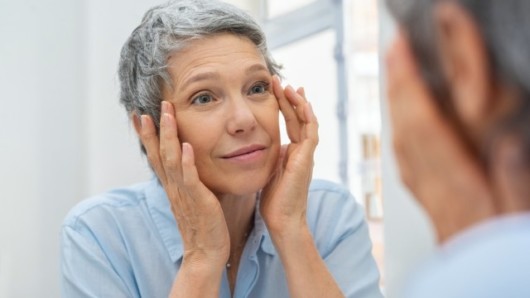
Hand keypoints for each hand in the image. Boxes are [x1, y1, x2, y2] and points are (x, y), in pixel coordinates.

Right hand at [139, 101, 229, 270]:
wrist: (206, 253)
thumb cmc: (203, 226)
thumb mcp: (192, 199)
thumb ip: (189, 181)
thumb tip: (190, 164)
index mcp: (172, 186)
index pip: (155, 156)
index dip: (147, 136)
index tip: (140, 115)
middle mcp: (173, 187)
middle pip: (157, 153)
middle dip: (153, 129)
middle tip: (147, 107)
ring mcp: (183, 193)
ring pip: (171, 160)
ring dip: (168, 136)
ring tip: (167, 114)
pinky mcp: (198, 201)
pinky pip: (190, 179)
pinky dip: (186, 162)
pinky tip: (186, 146)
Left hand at [260, 76, 318, 236]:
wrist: (282, 220)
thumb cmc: (273, 201)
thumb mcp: (267, 171)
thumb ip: (267, 156)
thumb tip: (256, 144)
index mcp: (292, 153)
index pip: (289, 123)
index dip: (283, 106)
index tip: (274, 90)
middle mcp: (302, 151)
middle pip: (298, 117)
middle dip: (289, 98)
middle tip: (279, 80)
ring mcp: (306, 154)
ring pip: (307, 121)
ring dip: (298, 102)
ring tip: (288, 85)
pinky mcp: (307, 159)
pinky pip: (311, 132)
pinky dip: (307, 115)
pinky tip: (300, 102)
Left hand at [386, 32, 495, 241]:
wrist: (475, 277)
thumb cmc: (495, 243)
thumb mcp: (515, 209)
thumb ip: (511, 176)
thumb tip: (505, 141)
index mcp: (455, 182)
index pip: (425, 125)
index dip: (411, 87)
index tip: (403, 55)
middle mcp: (432, 182)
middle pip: (407, 126)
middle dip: (399, 85)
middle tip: (395, 52)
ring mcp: (425, 187)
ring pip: (403, 137)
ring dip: (397, 102)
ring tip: (397, 73)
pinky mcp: (424, 192)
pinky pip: (405, 154)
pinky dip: (402, 127)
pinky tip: (402, 116)